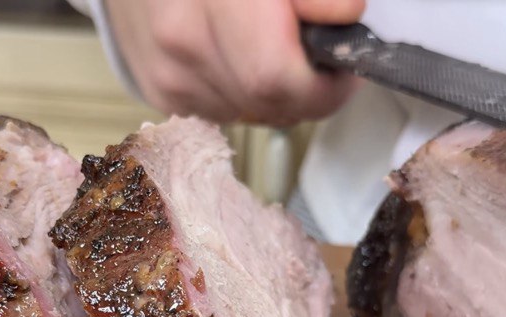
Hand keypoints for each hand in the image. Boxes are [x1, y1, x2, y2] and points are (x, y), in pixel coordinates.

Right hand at [104, 0, 364, 126]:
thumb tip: (348, 14)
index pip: (275, 76)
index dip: (323, 82)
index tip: (343, 65)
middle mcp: (181, 36)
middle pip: (267, 102)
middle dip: (306, 89)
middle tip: (316, 55)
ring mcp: (166, 69)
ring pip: (251, 113)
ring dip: (273, 92)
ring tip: (268, 44)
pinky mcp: (158, 89)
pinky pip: (223, 112)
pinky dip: (242, 93)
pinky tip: (235, 53)